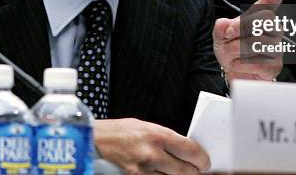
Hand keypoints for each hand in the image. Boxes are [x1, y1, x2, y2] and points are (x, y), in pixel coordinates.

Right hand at [95, 118, 209, 174]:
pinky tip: (162, 174)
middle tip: (197, 170)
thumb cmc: (115, 132)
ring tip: (178, 171)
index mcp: (157, 134)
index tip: (205, 161)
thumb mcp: (143, 126)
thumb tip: (182, 148)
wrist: (90, 142)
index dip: (202, 159)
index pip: (191, 150)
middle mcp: (152, 153)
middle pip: (186, 170)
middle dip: (195, 171)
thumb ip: (163, 137)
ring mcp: (143, 170)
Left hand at [213, 0, 291, 83]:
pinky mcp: (275, 65)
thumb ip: (220, 28)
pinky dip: (239, 65)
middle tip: (229, 38)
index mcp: (260, 18)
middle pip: (257, 22)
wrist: (237, 74)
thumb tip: (226, 24)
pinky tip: (242, 65)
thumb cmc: (232, 51)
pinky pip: (253, 62)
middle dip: (237, 30)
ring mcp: (276, 47)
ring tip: (234, 55)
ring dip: (233, 51)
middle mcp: (272, 30)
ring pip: (251, 44)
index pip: (270, 1)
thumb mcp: (220, 36)